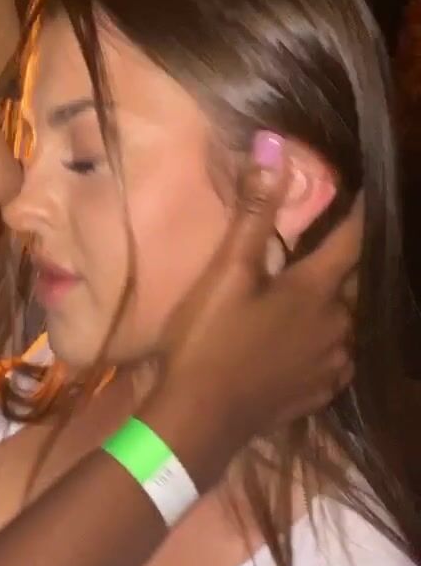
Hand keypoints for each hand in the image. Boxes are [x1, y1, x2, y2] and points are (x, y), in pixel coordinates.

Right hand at [145, 132, 359, 478]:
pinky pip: (337, 357)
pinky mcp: (319, 392)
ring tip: (317, 290)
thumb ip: (253, 210)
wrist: (199, 418)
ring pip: (347, 321)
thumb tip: (273, 147)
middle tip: (331, 240)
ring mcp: (331, 363)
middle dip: (346, 258)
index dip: (360, 212)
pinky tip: (311, 340)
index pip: (353, 239)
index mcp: (316, 289)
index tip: (366, 189)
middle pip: (353, 282)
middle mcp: (337, 324)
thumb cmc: (208, 339)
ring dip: (336, 302)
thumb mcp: (226, 271)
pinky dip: (328, 341)